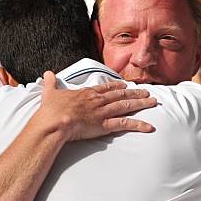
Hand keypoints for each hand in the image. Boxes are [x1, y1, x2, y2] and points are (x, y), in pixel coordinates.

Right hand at [38, 71, 156, 140]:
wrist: (54, 121)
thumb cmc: (51, 109)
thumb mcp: (49, 92)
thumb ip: (50, 83)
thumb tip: (47, 73)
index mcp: (86, 93)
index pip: (105, 88)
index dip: (116, 86)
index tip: (125, 85)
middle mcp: (97, 100)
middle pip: (120, 95)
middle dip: (135, 93)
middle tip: (146, 91)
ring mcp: (103, 112)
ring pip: (126, 106)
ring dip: (141, 103)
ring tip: (153, 102)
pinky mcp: (105, 125)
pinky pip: (125, 124)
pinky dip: (139, 125)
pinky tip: (149, 126)